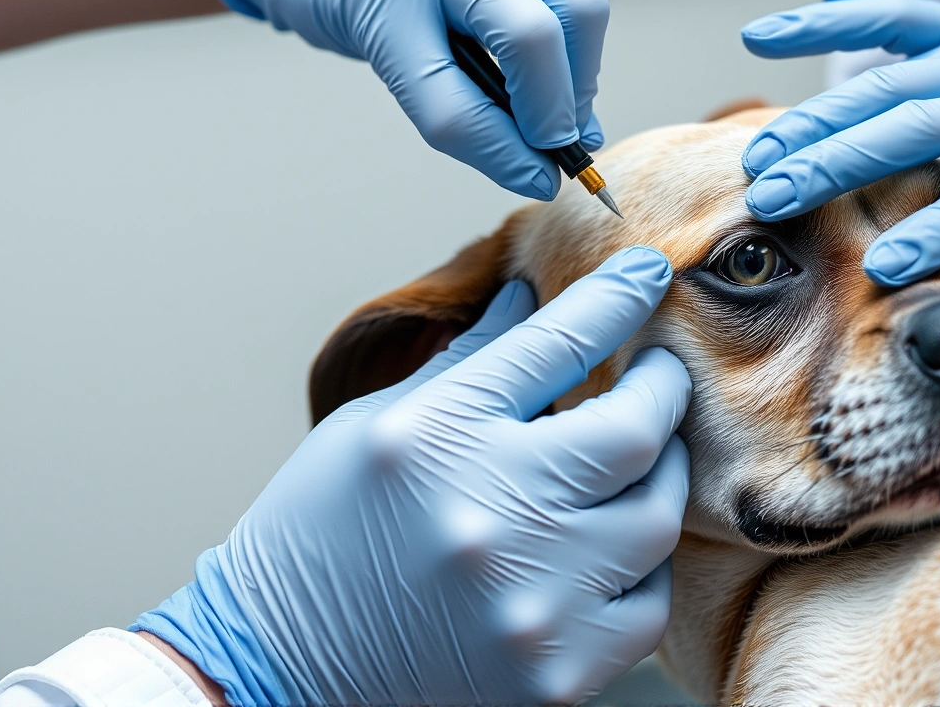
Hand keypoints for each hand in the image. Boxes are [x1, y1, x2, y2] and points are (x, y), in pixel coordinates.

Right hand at [133, 248, 690, 706]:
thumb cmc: (318, 533)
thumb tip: (529, 295)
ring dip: (655, 480)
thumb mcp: (375, 424)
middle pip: (634, 431)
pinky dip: (635, 569)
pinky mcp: (555, 674)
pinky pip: (645, 606)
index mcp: (434, 437)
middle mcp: (487, 515)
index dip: (617, 298)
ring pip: (654, 519)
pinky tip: (602, 550)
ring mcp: (527, 603)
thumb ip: (468, 359)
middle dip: (662, 391)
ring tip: (631, 464)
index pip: (555, 344)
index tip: (647, 272)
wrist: (276, 666)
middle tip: (660, 375)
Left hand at [216, 0, 609, 200]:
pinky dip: (573, 54)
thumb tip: (535, 174)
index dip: (534, 116)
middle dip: (565, 94)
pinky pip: (587, 3)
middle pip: (572, 13)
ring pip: (588, 7)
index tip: (536, 173)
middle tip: (546, 147)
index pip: (515, 40)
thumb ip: (458, 119)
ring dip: (577, 76)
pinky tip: (539, 76)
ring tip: (540, 115)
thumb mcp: (389, 59)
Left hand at [739, 0, 939, 285]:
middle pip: (887, 88)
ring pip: (921, 130)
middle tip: (755, 163)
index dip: (821, 23)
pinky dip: (935, 228)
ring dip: (844, 168)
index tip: (754, 37)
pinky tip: (885, 260)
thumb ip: (910, 32)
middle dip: (813, 128)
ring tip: (784, 201)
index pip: (888, 15)